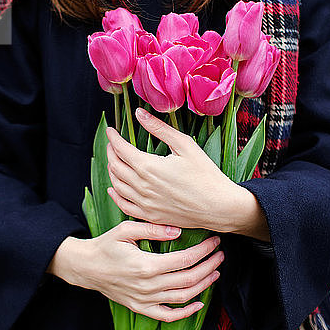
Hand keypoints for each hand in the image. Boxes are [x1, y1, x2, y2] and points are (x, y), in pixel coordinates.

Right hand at [48, 220, 224, 321]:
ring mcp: (145, 299)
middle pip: (188, 278)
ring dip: (204, 285)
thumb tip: (178, 230)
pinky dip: (186, 313)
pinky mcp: (141, 308)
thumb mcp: (125, 229)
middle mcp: (148, 286)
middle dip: (209, 265)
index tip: (214, 241)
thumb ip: (152, 228)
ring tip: (215, 271)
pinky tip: (199, 302)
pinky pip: (168, 315)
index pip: (184, 259)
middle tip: (220, 254)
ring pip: (183, 297)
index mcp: (146, 265)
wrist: (86, 267)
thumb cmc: (106, 245)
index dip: (203, 250)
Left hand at [105, 107, 268, 238]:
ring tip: (113, 161)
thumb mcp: (185, 145)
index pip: (121, 149)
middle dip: (110, 152)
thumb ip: (159, 128)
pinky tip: (113, 189)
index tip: (111, 130)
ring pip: (117, 185)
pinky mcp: (151, 216)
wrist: (219, 206)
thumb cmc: (206, 174)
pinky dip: (115, 196)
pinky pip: (125, 206)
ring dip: (112, 171)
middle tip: (112, 144)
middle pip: (116, 166)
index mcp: (148, 167)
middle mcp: (142, 186)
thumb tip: (139, 113)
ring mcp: (145, 203)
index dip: (113, 138)